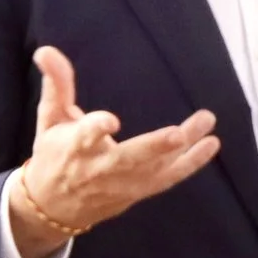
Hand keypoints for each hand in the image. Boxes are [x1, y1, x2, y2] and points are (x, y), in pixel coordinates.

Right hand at [9, 46, 219, 257]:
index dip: (96, 128)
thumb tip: (46, 50)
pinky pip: (167, 179)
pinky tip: (211, 144)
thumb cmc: (53, 155)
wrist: (53, 208)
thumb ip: (56, 84)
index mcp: (75, 147)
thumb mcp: (49, 119)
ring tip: (206, 122)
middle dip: (154, 148)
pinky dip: (190, 164)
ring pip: (156, 169)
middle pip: (129, 160)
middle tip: (177, 134)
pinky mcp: (138, 191)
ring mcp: (122, 184)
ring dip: (184, 149)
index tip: (110, 121)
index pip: (85, 137)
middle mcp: (100, 169)